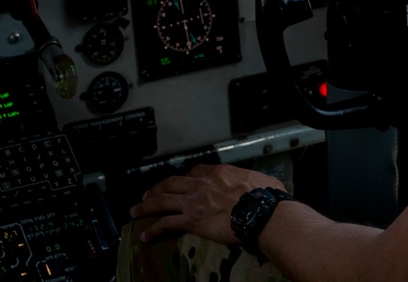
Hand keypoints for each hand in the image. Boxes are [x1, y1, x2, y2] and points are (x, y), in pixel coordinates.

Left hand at [130, 163, 284, 243]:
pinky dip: (153, 229)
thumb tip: (271, 186)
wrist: (261, 211)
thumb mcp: (263, 180)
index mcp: (219, 172)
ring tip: (135, 211)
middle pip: (171, 183)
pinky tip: (145, 236)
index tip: (181, 183)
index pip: (195, 172)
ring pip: (162, 200)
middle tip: (147, 195)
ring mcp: (194, 201)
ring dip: (146, 206)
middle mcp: (202, 184)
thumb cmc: (267, 197)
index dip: (185, 178)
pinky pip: (166, 224)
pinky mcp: (191, 220)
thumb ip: (257, 181)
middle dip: (157, 188)